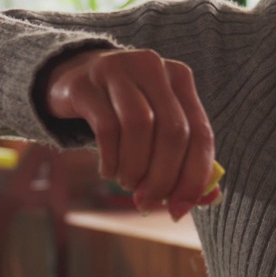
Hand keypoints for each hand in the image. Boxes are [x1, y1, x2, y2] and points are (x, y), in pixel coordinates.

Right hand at [44, 48, 214, 219]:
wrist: (74, 80)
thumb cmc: (123, 111)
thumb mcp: (155, 124)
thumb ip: (180, 159)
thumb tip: (193, 203)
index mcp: (179, 78)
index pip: (201, 132)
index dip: (193, 177)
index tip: (177, 209)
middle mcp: (152, 67)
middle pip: (173, 131)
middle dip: (162, 177)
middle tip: (146, 201)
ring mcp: (117, 70)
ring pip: (140, 126)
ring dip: (135, 168)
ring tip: (126, 183)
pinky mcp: (85, 84)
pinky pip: (106, 127)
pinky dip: (111, 159)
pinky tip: (108, 171)